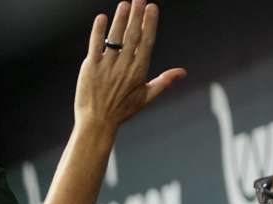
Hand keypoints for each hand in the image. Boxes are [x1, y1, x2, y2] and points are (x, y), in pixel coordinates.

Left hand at [74, 1, 184, 132]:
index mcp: (139, 71)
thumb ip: (164, 81)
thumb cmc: (122, 111)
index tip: (152, 8)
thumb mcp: (146, 97)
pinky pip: (95, 45)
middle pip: (132, 35)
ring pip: (115, 37)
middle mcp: (124, 66)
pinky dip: (98, 31)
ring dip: (120, 19)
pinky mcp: (90, 67)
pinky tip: (102, 18)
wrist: (97, 122)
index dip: (149, 23)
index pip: (147, 42)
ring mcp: (107, 66)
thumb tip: (183, 72)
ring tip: (125, 4)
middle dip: (136, 15)